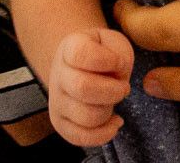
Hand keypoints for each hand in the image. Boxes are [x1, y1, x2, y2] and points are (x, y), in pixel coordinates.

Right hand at [46, 28, 132, 147]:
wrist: (79, 65)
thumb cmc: (101, 53)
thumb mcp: (113, 41)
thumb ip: (119, 52)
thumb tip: (118, 75)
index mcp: (69, 48)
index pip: (81, 54)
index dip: (108, 60)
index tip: (119, 62)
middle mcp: (57, 74)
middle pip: (83, 88)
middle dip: (113, 91)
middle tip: (123, 88)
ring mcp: (56, 101)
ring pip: (87, 117)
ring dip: (109, 111)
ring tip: (112, 101)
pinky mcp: (60, 123)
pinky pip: (81, 138)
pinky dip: (105, 134)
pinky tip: (114, 121)